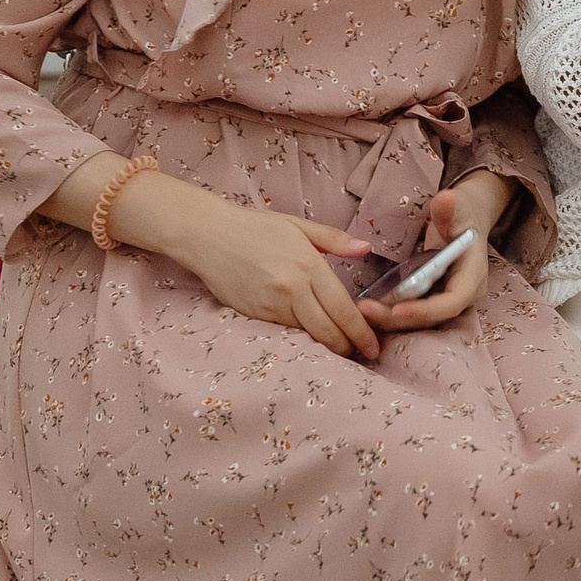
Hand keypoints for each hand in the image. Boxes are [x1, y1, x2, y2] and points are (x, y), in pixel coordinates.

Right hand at [174, 198, 380, 360]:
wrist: (207, 236)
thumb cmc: (254, 226)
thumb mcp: (298, 225)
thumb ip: (334, 239)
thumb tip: (365, 248)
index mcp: (307, 265)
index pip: (342, 308)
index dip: (361, 332)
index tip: (374, 346)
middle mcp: (291, 290)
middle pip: (327, 331)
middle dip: (347, 347)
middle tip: (362, 354)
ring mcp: (270, 306)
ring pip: (306, 335)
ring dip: (325, 345)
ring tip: (341, 348)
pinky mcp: (253, 317)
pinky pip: (284, 332)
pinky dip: (301, 338)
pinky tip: (311, 338)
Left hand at [357, 174, 511, 335]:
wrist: (468, 221)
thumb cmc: (464, 213)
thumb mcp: (459, 207)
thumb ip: (448, 208)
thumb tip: (446, 198)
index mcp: (473, 276)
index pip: (451, 303)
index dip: (425, 311)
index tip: (397, 309)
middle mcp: (463, 295)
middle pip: (431, 318)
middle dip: (398, 319)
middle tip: (364, 312)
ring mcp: (448, 299)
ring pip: (420, 320)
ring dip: (390, 320)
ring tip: (360, 312)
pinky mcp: (435, 300)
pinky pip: (414, 313)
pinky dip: (392, 313)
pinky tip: (369, 309)